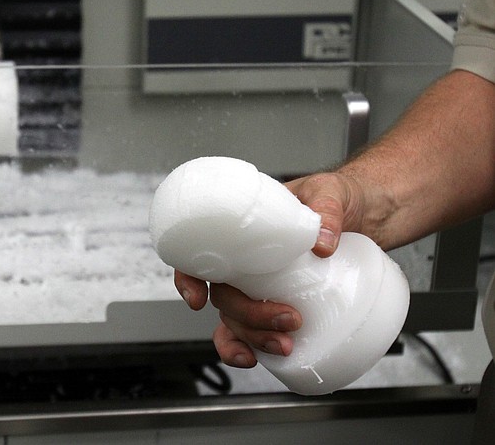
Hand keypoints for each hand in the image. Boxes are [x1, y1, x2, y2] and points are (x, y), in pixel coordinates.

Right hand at [175, 170, 364, 366]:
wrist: (363, 212)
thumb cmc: (334, 197)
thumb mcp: (329, 193)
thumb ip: (325, 213)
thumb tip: (322, 245)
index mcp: (240, 231)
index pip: (198, 253)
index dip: (189, 278)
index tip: (198, 298)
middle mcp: (242, 261)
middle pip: (223, 296)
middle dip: (247, 315)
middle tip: (288, 318)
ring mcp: (258, 285)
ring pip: (235, 319)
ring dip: (252, 337)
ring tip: (285, 345)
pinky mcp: (278, 302)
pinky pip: (252, 331)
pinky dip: (249, 348)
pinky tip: (258, 359)